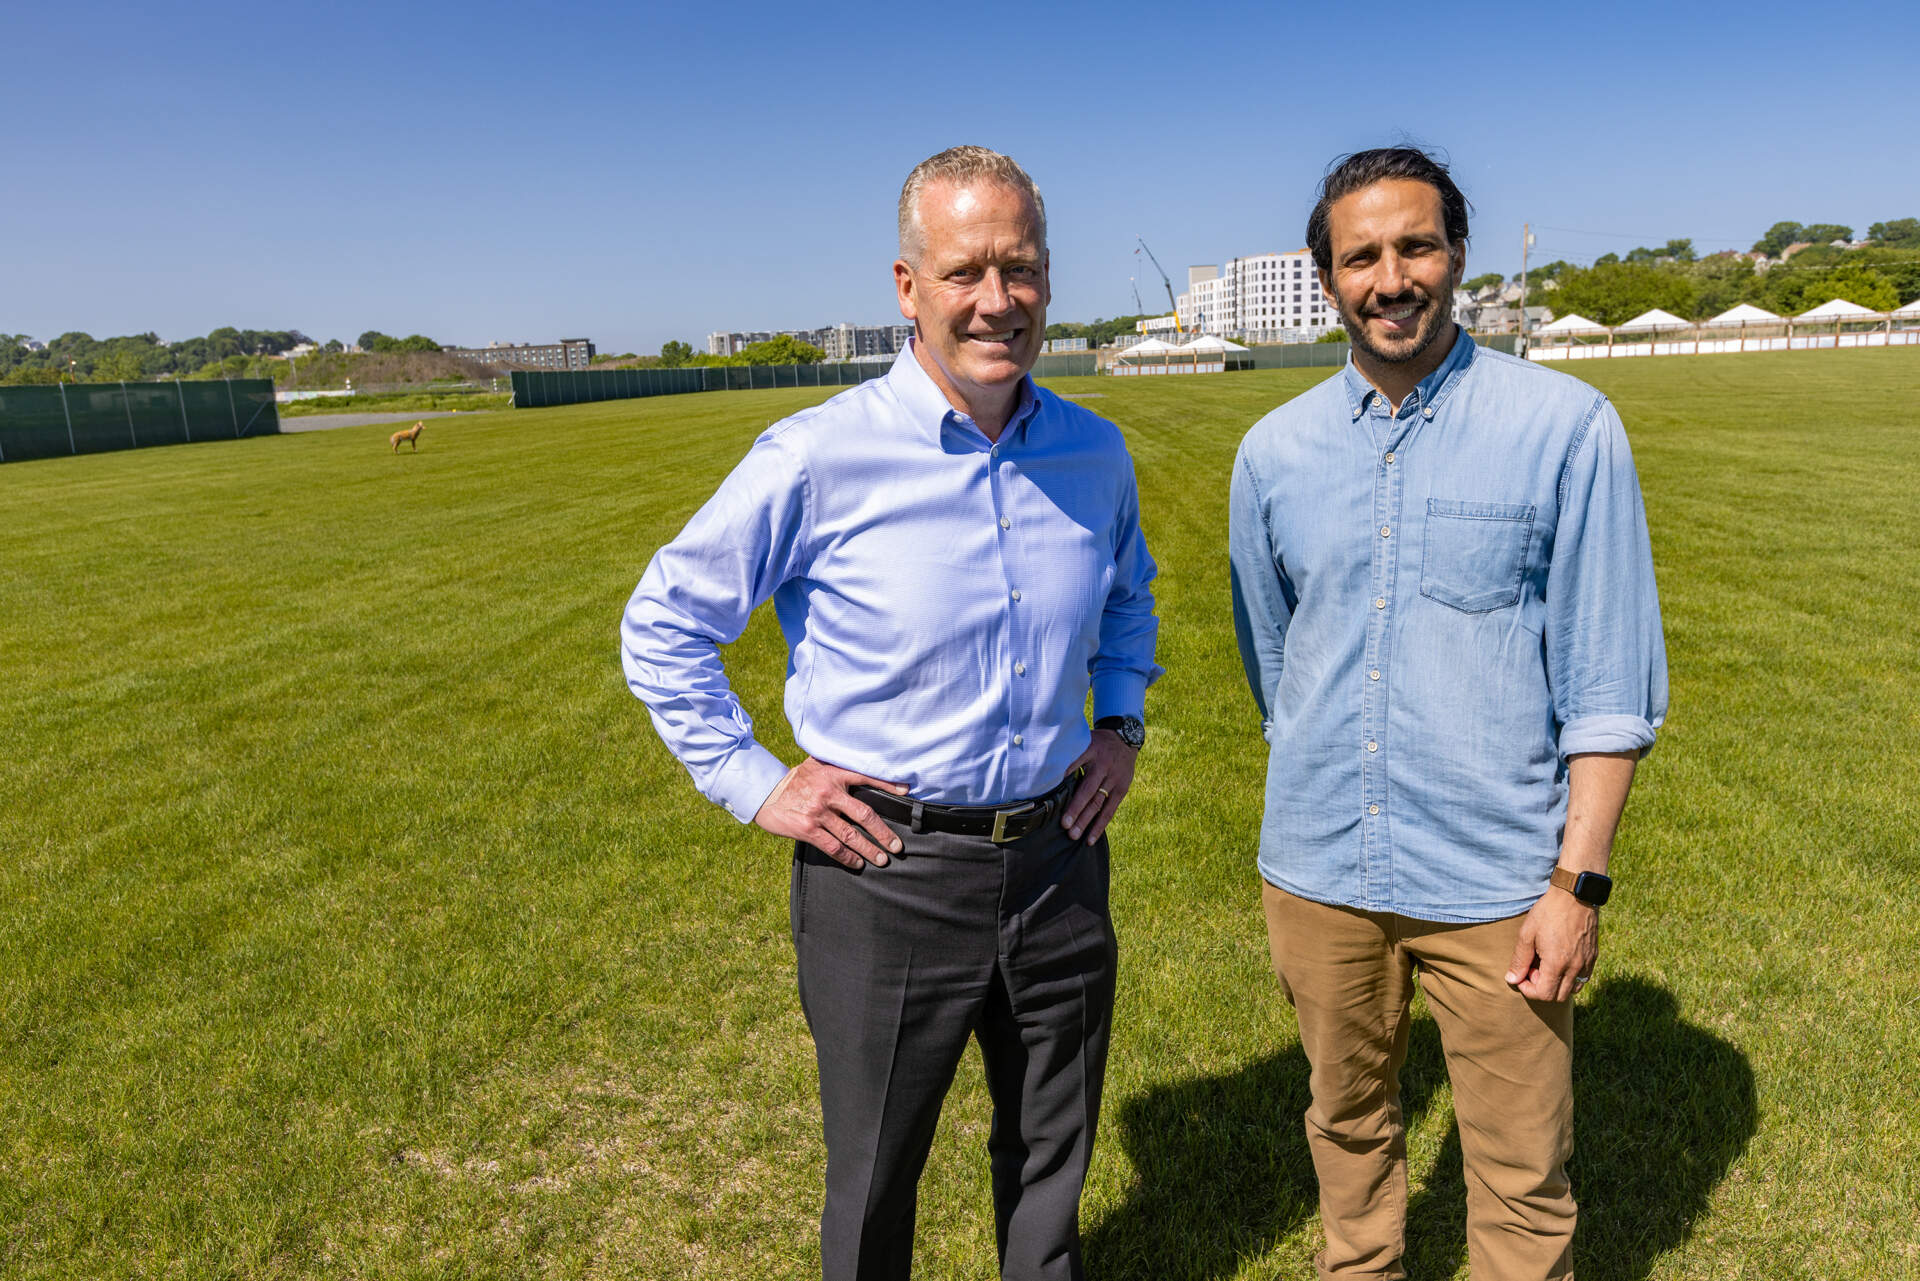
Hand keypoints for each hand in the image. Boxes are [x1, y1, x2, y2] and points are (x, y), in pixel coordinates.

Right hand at [753, 758, 906, 869]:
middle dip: (883, 833)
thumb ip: (837, 768)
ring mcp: (818, 812)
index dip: (888, 785)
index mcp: (833, 773)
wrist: (764, 792)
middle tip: (897, 846)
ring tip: (882, 859)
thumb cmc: (795, 780)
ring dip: (870, 850)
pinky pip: (833, 847)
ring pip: (851, 835)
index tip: (905, 793)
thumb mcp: (816, 766)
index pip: (866, 777)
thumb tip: (862, 772)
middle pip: (865, 815)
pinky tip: (858, 863)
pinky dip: (848, 857)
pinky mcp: (807, 829)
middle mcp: (829, 792)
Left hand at [1060, 728, 1137, 845]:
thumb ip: (1068, 754)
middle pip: (1088, 790)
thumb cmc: (1096, 744)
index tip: (1050, 795)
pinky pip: (1110, 811)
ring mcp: (1114, 779)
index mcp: (1090, 751)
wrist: (1125, 739)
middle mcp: (1103, 766)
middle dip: (1075, 809)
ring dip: (1086, 821)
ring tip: (1074, 835)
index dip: (1062, 780)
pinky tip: (1090, 839)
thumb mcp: (1083, 740)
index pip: (1073, 765)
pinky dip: (1100, 826)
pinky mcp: (1122, 789)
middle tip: (1064, 825)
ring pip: (1098, 803)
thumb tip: (1044, 772)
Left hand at [1504, 887, 1598, 1002]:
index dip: (1529, 989)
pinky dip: (1570, 977)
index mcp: (1557, 963)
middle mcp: (1575, 967)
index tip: (1522, 975)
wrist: (1575, 894)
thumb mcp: (1527, 934)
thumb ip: (1519, 960)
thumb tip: (1512, 979)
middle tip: (1534, 968)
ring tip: (1547, 964)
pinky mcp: (1593, 956)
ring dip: (1558, 984)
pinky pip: (1583, 978)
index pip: (1544, 994)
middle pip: (1558, 996)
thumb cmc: (1548, 912)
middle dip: (1542, 988)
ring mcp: (1587, 963)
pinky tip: (1560, 960)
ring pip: (1573, 989)